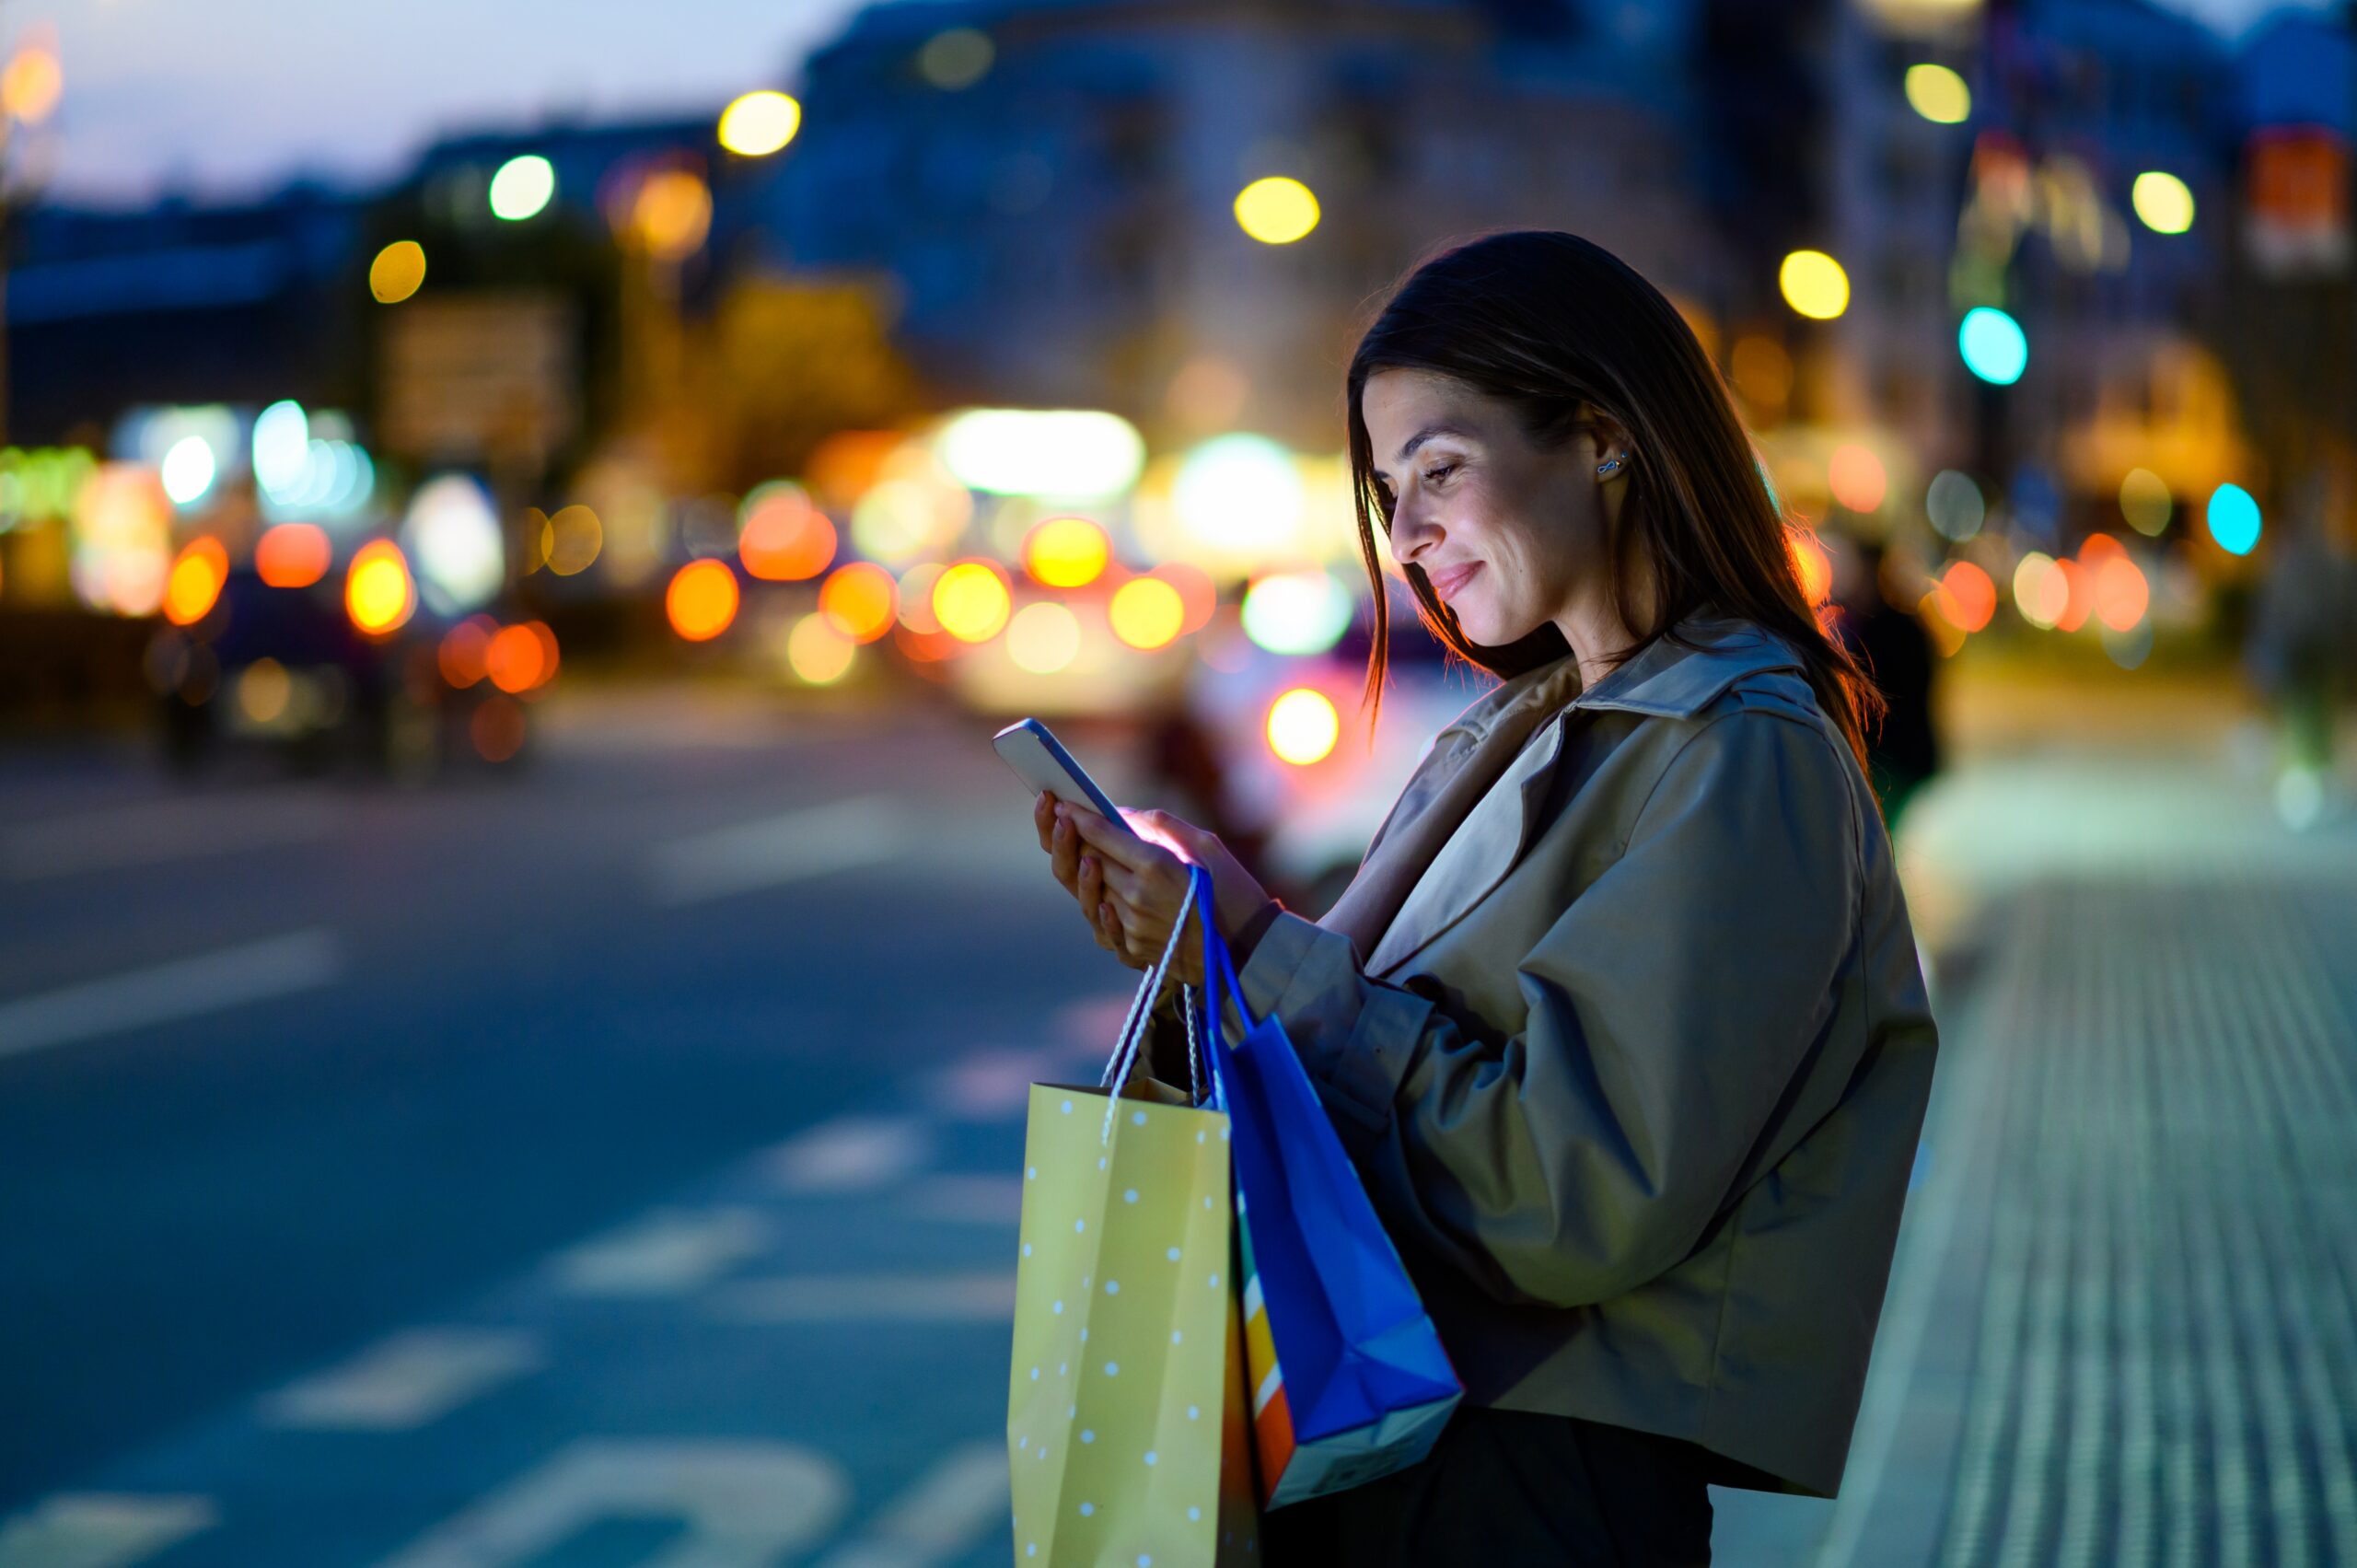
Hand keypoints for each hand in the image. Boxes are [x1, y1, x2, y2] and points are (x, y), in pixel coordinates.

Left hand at [1044, 796, 1271, 983]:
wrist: (1250, 952)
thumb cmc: (1234, 892)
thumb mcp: (1206, 846)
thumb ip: (1162, 826)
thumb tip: (1123, 815)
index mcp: (1156, 866)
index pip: (1102, 835)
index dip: (1079, 816)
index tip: (1065, 803)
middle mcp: (1136, 897)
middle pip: (1089, 860)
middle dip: (1073, 837)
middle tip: (1060, 819)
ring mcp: (1130, 926)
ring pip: (1089, 891)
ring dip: (1079, 868)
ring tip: (1077, 850)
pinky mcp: (1132, 948)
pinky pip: (1102, 922)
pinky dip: (1097, 901)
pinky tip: (1095, 887)